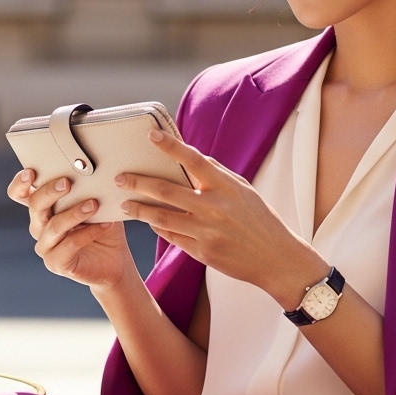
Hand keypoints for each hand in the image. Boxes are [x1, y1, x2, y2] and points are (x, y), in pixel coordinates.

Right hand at [7, 169, 140, 292]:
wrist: (114, 262)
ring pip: (54, 226)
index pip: (20, 194)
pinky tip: (105, 225)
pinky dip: (88, 233)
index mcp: (43, 209)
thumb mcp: (96, 203)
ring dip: (74, 213)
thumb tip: (89, 168)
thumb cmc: (102, 226)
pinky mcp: (57, 263)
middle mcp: (39, 227)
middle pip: (35, 206)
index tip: (31, 172)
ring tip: (94, 204)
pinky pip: (69, 245)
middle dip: (49, 192)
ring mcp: (46, 247)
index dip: (20, 183)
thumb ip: (86, 189)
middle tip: (67, 182)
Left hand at [115, 130, 328, 309]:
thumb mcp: (243, 190)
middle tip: (119, 178)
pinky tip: (147, 222)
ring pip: (161, 217)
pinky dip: (157, 227)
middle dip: (138, 182)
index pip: (193, 160)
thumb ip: (216, 174)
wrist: (276, 259)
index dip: (170, 146)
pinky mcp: (201, 252)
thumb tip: (190, 157)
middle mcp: (214, 207)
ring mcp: (206, 231)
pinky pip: (171, 236)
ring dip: (139, 209)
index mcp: (226, 186)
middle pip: (165, 190)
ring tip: (125, 204)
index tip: (151, 136)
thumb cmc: (260, 220)